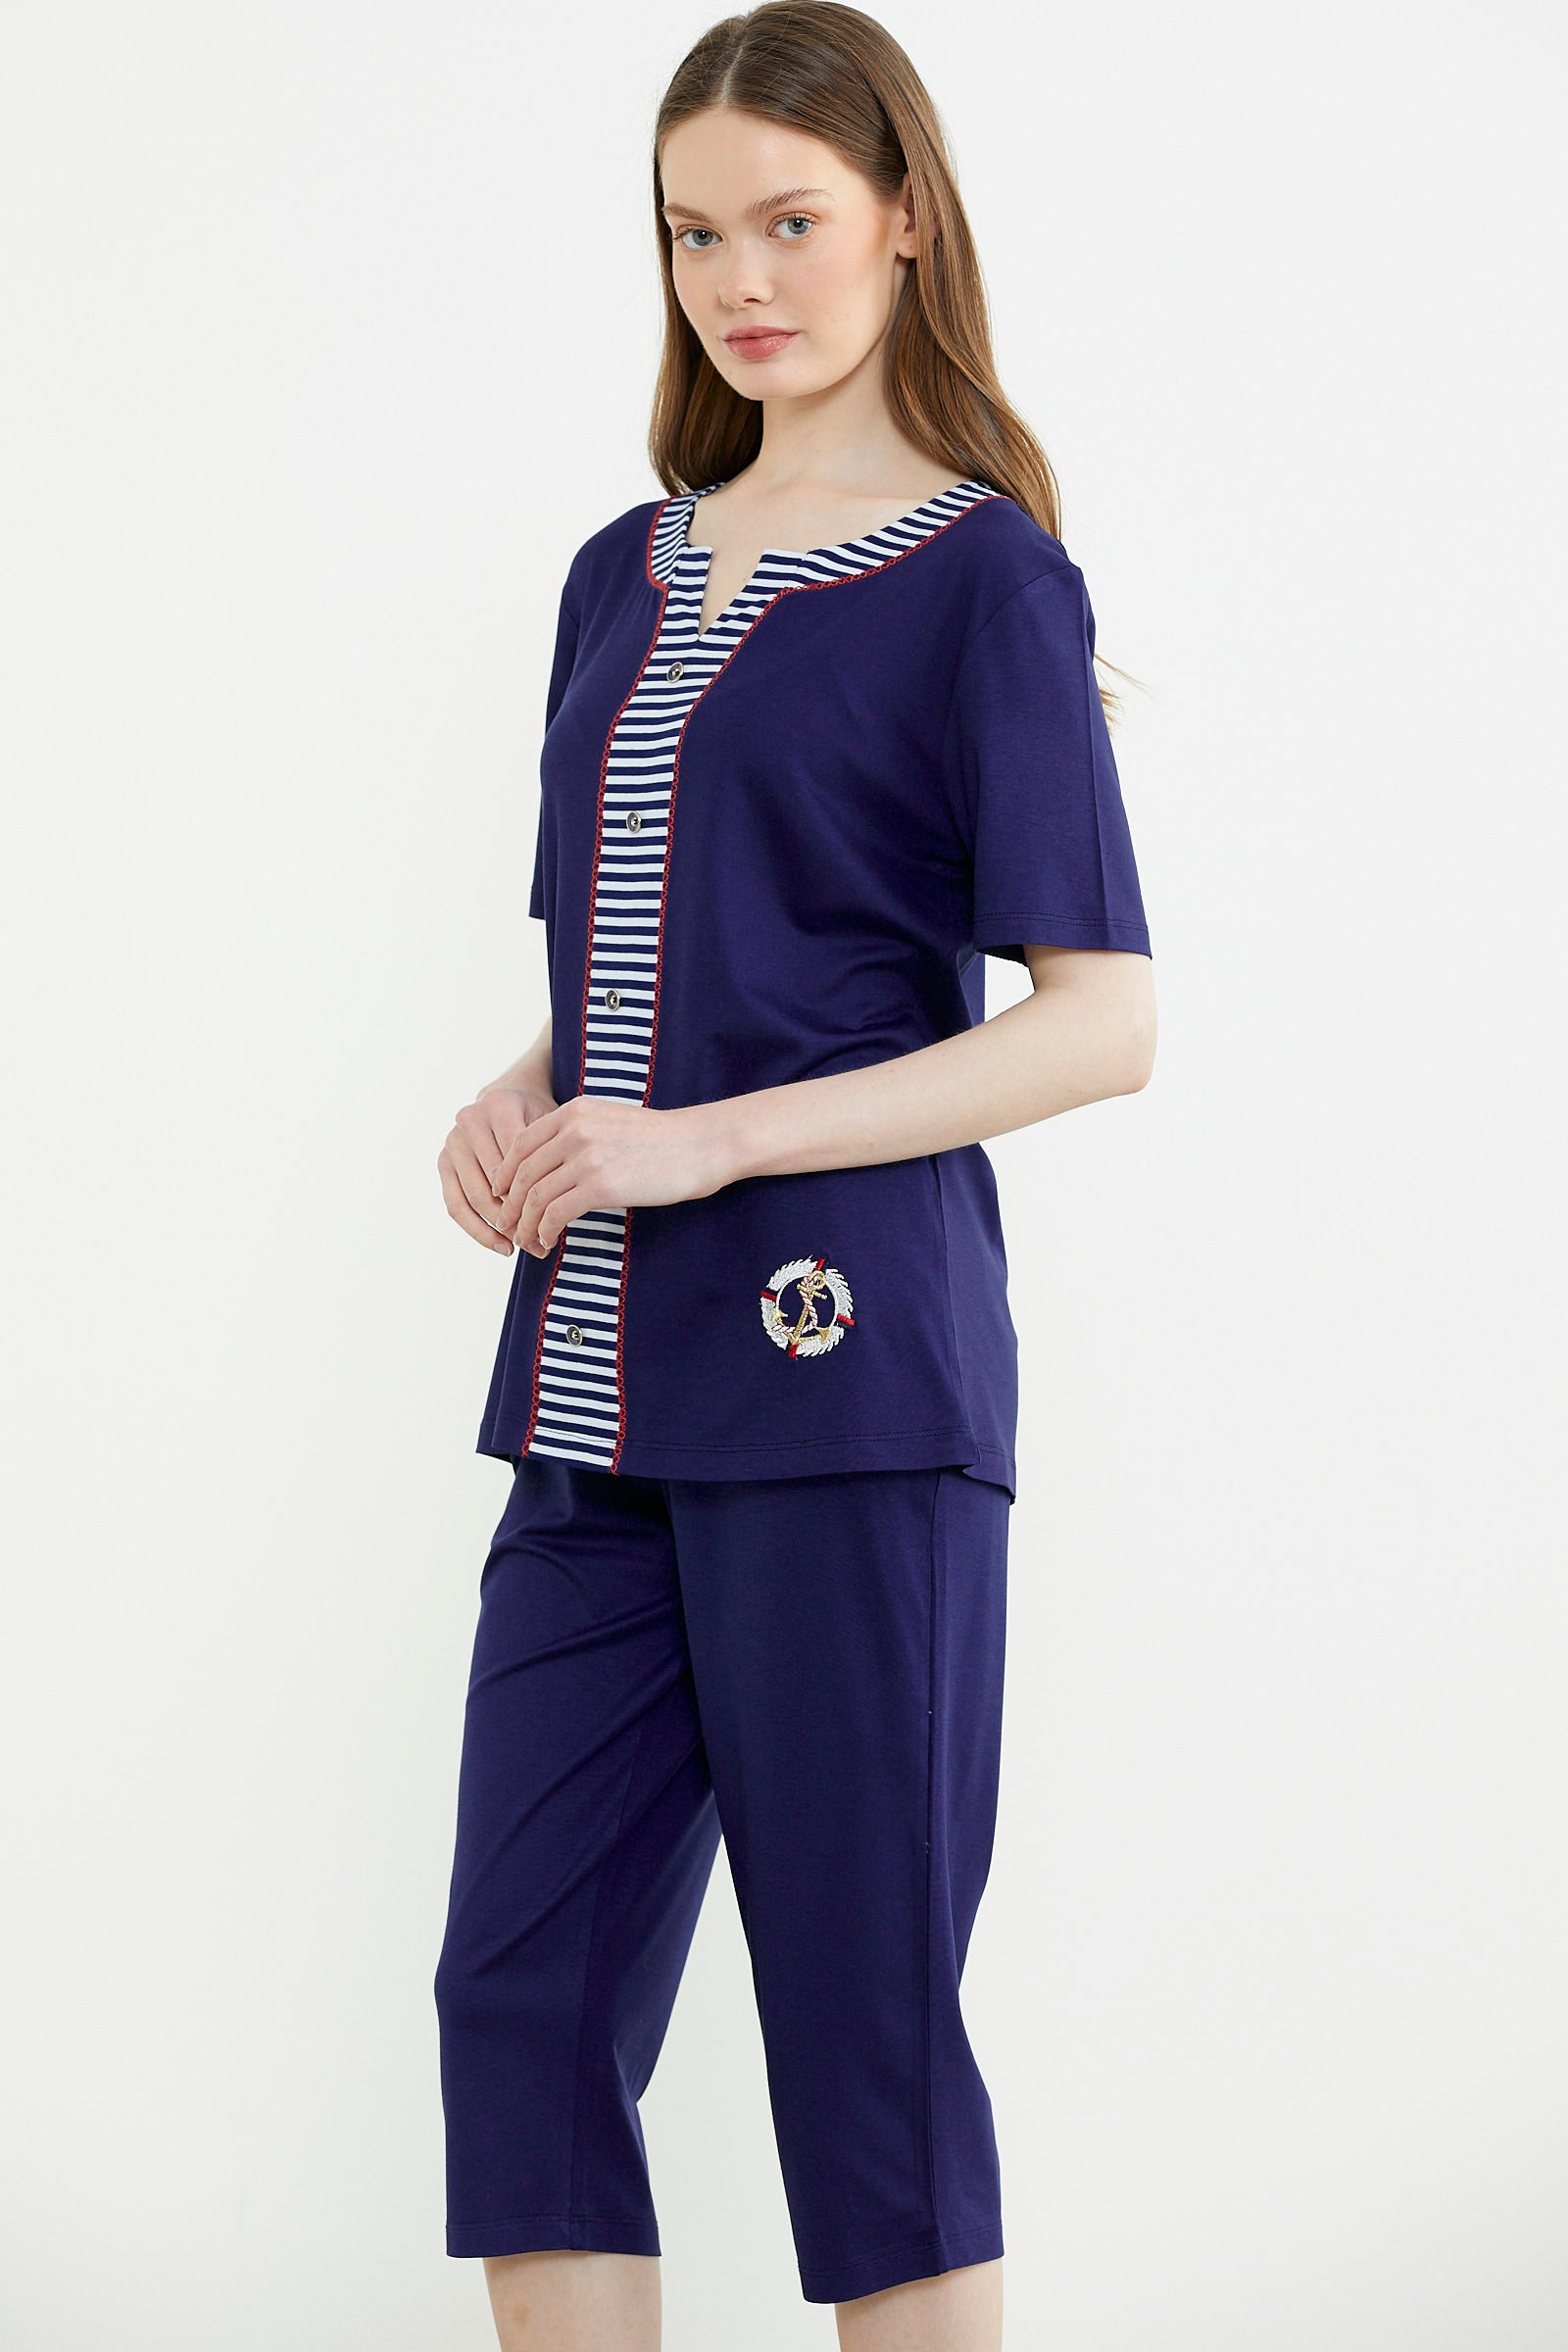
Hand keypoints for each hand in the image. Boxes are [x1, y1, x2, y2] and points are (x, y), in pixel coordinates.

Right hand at [438, 1079, 556, 1254]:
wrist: (509, 1099)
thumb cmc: (538, 1118)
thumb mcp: (552, 1125)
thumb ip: (552, 1155)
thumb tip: (557, 1210)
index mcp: (500, 1106)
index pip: (517, 1160)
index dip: (533, 1193)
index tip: (554, 1219)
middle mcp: (470, 1121)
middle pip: (493, 1180)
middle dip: (517, 1215)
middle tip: (540, 1241)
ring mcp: (452, 1142)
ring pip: (473, 1196)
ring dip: (498, 1228)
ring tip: (523, 1247)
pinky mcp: (443, 1162)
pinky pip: (455, 1204)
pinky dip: (477, 1229)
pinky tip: (500, 1246)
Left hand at [492, 1094, 735, 1257]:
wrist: (699, 1145)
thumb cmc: (660, 1139)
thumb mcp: (610, 1121)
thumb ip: (578, 1134)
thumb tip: (550, 1165)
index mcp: (574, 1112)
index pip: (521, 1144)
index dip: (505, 1174)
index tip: (502, 1195)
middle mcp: (575, 1130)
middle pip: (523, 1173)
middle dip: (511, 1205)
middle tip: (509, 1226)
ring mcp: (587, 1158)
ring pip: (535, 1197)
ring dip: (526, 1225)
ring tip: (528, 1241)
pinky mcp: (601, 1186)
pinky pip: (556, 1213)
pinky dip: (546, 1231)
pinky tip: (549, 1241)